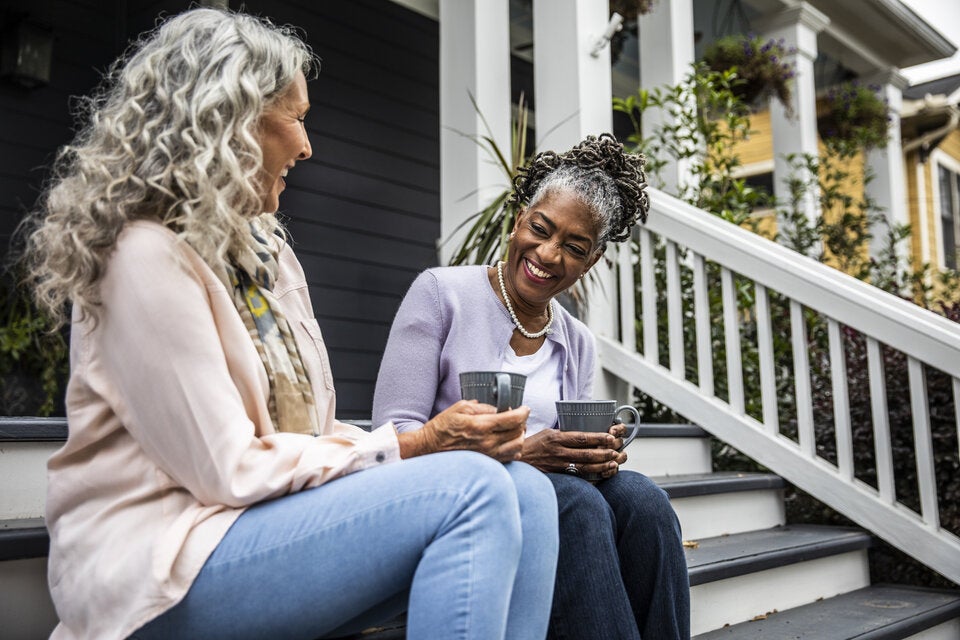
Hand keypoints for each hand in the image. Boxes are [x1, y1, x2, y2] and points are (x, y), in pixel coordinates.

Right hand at [410, 400, 528, 462]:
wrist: (430, 449)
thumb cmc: (443, 427)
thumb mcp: (460, 408)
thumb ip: (483, 407)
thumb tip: (499, 409)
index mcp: (481, 426)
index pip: (514, 419)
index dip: (523, 412)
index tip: (524, 408)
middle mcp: (488, 443)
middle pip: (519, 432)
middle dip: (522, 422)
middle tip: (518, 417)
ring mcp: (489, 455)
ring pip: (518, 446)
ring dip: (520, 436)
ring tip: (514, 429)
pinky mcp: (488, 463)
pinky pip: (511, 457)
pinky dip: (514, 448)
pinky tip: (508, 442)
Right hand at [521, 428, 623, 478]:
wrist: (518, 460)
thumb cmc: (533, 445)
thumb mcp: (547, 433)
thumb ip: (564, 433)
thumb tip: (584, 432)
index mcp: (557, 438)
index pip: (581, 437)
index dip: (598, 438)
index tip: (610, 437)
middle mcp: (558, 451)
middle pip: (586, 453)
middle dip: (604, 453)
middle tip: (617, 451)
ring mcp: (558, 465)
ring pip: (584, 466)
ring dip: (601, 465)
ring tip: (614, 463)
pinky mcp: (558, 475)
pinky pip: (578, 476)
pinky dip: (591, 476)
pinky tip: (601, 475)